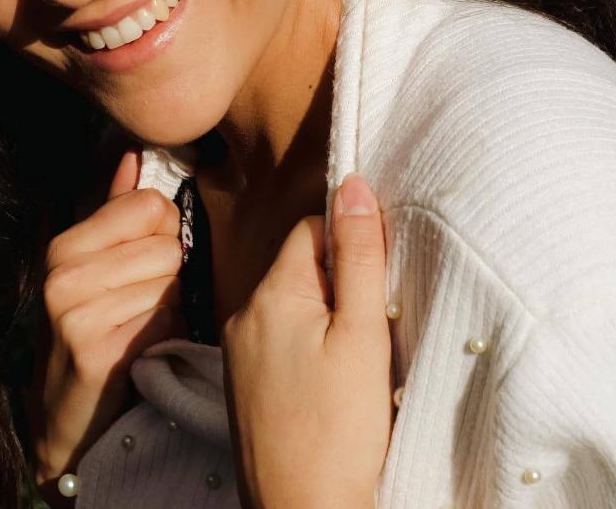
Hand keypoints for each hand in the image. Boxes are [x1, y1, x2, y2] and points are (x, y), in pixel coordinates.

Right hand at [26, 144, 188, 504]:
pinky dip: (164, 334)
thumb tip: (134, 154)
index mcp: (65, 246)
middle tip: (138, 304)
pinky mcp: (96, 349)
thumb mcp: (99, 267)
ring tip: (137, 326)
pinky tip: (138, 349)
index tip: (143, 262)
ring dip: (167, 306)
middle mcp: (63, 273)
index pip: (149, 204)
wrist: (69, 421)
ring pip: (170, 279)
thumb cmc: (96, 333)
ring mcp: (75, 312)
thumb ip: (118, 209)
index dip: (162, 231)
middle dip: (167, 274)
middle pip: (165, 242)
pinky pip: (165, 317)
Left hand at [220, 173, 392, 508]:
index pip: (311, 229)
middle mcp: (243, 314)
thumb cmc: (340, 431)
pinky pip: (279, 340)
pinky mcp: (243, 385)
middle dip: (339, 284)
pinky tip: (330, 386)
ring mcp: (238, 351)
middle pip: (300, 267)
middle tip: (370, 331)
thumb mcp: (362, 335)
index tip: (376, 281)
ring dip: (325, 317)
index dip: (349, 244)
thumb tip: (351, 183)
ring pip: (291, 304)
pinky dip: (307, 347)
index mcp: (269, 295)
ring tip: (353, 364)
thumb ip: (358, 256)